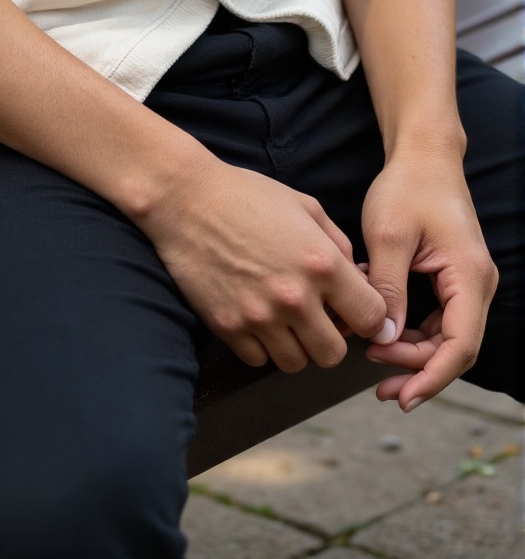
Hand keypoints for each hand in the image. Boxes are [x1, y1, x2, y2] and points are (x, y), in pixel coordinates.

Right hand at [144, 153, 389, 371]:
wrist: (186, 198)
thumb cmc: (247, 195)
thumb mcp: (305, 206)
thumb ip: (339, 244)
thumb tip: (357, 279)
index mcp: (321, 263)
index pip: (372, 317)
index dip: (370, 317)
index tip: (357, 312)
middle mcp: (294, 296)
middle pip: (334, 354)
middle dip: (331, 338)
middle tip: (316, 317)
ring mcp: (259, 316)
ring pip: (297, 363)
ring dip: (296, 345)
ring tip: (283, 317)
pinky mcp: (228, 327)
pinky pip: (259, 360)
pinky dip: (261, 346)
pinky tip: (255, 317)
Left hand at [361, 147, 497, 409]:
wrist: (423, 155)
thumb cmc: (407, 187)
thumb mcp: (388, 237)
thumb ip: (387, 289)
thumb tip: (384, 337)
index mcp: (468, 276)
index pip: (460, 346)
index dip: (431, 377)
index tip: (402, 395)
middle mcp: (476, 284)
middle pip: (454, 347)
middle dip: (418, 369)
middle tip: (380, 385)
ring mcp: (467, 282)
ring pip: (446, 336)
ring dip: (413, 353)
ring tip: (373, 358)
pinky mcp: (453, 278)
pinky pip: (438, 319)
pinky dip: (412, 330)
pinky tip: (381, 329)